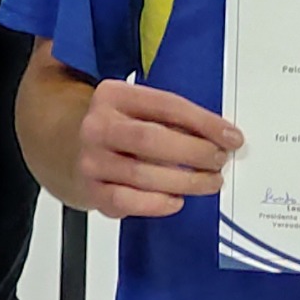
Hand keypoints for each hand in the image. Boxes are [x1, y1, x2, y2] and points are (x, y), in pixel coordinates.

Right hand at [75, 78, 241, 217]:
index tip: (231, 137)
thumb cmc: (120, 128)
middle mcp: (97, 126)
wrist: (68, 148)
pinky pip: (126, 201)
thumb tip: (221, 137)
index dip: (203, 123)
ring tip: (210, 182)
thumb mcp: (139, 109)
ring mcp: (91, 160)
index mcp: (113, 95)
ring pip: (142, 175)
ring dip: (185, 181)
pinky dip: (157, 203)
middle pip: (151, 140)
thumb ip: (173, 118)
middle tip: (220, 160)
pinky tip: (177, 200)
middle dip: (194, 152)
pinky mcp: (91, 190)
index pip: (166, 105)